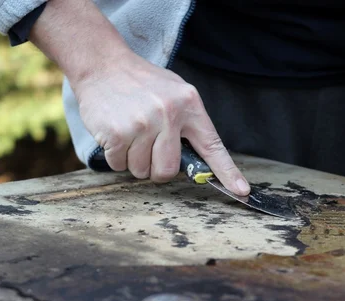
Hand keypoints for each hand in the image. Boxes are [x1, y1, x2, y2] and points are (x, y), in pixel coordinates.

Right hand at [28, 0, 249, 195]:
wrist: (103, 64)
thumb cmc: (142, 83)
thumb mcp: (175, 93)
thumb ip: (188, 123)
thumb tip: (199, 161)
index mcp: (189, 105)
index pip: (213, 146)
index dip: (227, 173)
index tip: (241, 191)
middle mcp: (169, 114)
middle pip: (168, 170)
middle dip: (157, 168)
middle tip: (148, 148)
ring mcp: (142, 124)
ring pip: (142, 171)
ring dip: (134, 161)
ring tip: (130, 133)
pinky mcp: (117, 133)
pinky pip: (119, 165)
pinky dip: (115, 156)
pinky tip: (116, 133)